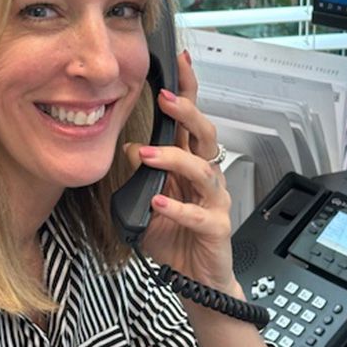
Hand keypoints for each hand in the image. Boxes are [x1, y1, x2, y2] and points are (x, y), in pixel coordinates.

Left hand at [124, 51, 237, 293]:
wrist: (197, 282)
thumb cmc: (176, 240)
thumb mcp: (149, 202)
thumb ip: (142, 175)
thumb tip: (131, 147)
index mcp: (190, 166)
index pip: (190, 122)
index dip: (188, 92)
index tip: (178, 63)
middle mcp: (206, 179)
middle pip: (205, 135)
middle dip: (187, 112)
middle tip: (165, 98)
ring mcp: (214, 202)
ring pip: (203, 170)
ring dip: (174, 158)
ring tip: (147, 154)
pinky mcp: (215, 229)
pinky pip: (199, 216)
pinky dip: (178, 209)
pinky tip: (159, 203)